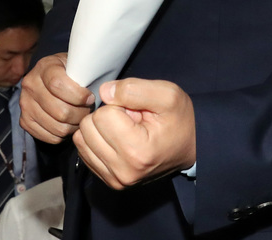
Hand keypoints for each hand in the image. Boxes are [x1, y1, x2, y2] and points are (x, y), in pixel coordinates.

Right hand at [19, 52, 94, 143]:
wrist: (48, 77)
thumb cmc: (69, 71)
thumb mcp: (76, 62)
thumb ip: (84, 71)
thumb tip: (101, 88)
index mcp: (44, 67)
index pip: (58, 85)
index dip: (78, 95)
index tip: (90, 97)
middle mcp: (30, 85)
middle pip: (60, 111)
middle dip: (80, 114)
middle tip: (88, 111)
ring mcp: (25, 105)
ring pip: (57, 127)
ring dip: (74, 126)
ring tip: (80, 118)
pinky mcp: (25, 121)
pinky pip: (50, 137)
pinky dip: (64, 135)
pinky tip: (69, 124)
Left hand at [73, 78, 195, 188]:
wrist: (190, 146)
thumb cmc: (179, 119)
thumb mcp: (167, 94)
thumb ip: (134, 88)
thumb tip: (103, 92)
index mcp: (137, 152)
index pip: (103, 115)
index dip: (118, 104)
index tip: (136, 110)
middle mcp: (123, 171)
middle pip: (88, 127)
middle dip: (106, 116)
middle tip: (130, 119)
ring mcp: (115, 180)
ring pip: (82, 139)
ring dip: (99, 128)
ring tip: (124, 128)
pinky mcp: (110, 182)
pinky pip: (84, 152)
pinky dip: (96, 140)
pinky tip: (116, 138)